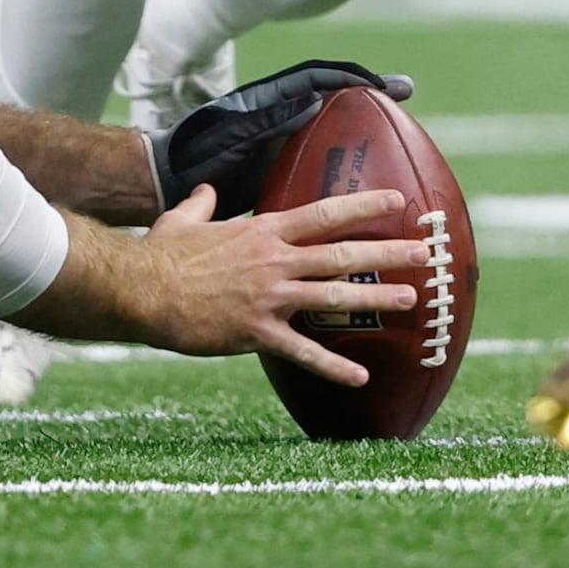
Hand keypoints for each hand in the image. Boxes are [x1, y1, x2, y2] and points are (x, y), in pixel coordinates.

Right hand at [136, 182, 429, 384]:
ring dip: (375, 299)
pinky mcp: (256, 332)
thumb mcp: (184, 220)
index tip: (397, 201)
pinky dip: (333, 365)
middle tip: (425, 254)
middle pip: (342, 254)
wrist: (143, 290)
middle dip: (388, 253)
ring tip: (411, 302)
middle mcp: (275, 260)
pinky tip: (361, 376)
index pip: (324, 213)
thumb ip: (203, 204)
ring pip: (334, 297)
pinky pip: (303, 351)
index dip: (363, 207)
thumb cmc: (162, 254)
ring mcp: (270, 297)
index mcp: (264, 232)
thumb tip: (207, 191)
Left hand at [148, 59, 414, 216]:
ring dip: (360, 123)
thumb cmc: (196, 156)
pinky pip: (318, 157)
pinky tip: (364, 179)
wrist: (167, 181)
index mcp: (269, 101)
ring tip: (397, 131)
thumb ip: (268, 118)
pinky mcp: (278, 165)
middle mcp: (279, 115)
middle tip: (404, 93)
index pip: (318, 78)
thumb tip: (311, 99)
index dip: (351, 75)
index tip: (382, 80)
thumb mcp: (233, 135)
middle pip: (331, 95)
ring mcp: (280, 138)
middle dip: (367, 92)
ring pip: (328, 126)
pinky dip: (342, 160)